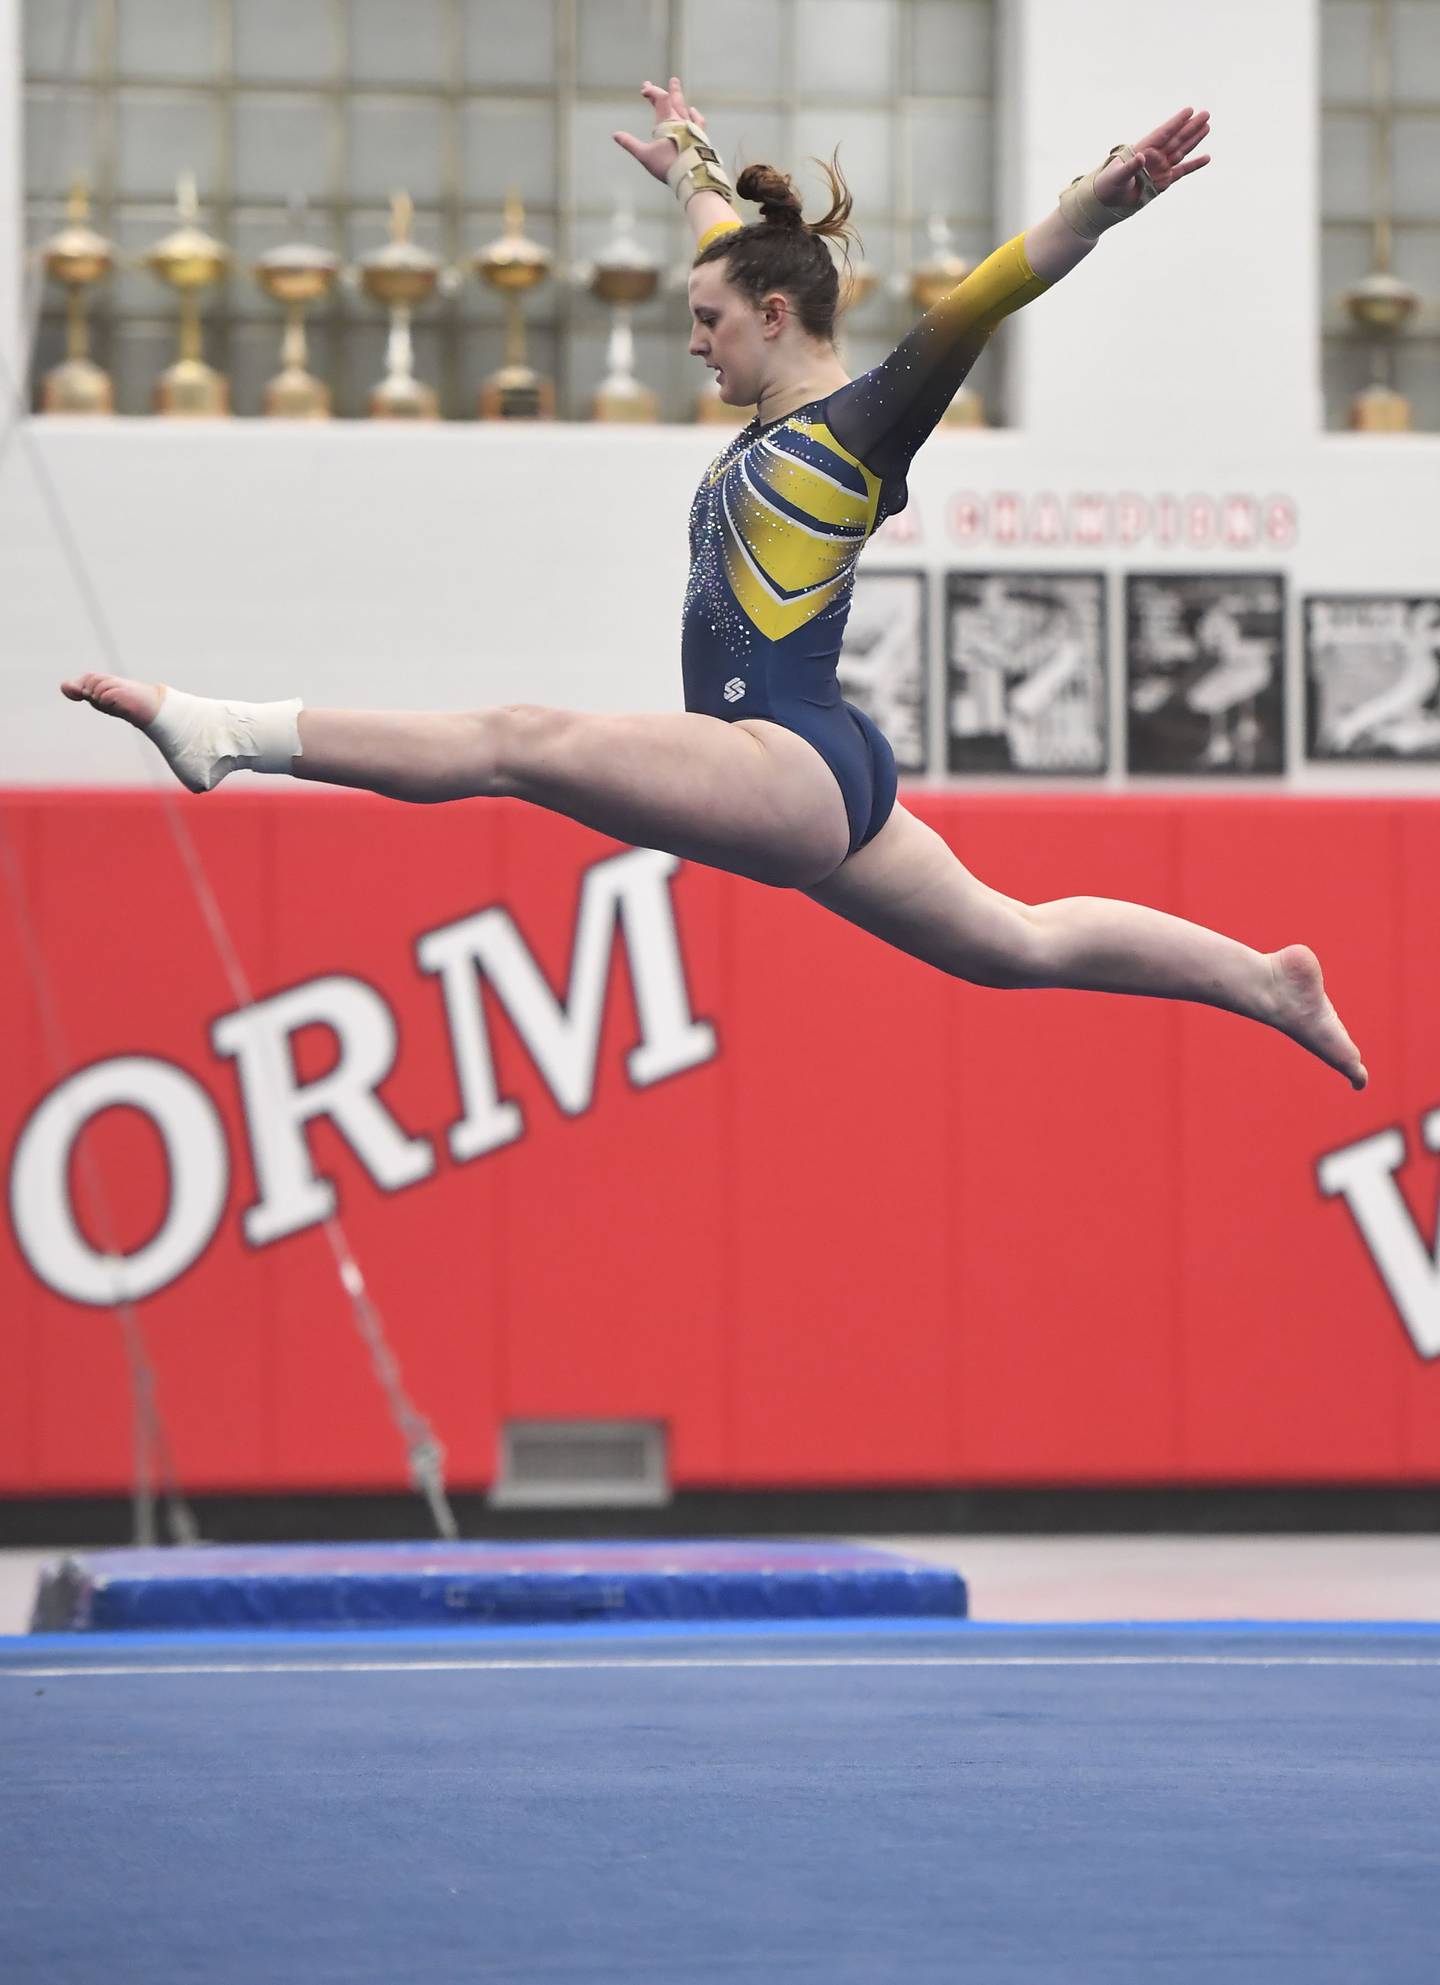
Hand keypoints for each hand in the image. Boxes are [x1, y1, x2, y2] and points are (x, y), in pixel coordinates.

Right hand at [613, 76, 708, 183]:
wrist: (692, 176)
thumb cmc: (668, 166)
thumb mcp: (645, 155)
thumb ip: (630, 144)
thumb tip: (615, 135)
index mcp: (668, 122)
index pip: (660, 98)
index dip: (652, 91)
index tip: (644, 90)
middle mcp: (681, 121)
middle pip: (675, 100)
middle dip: (670, 90)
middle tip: (671, 80)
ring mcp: (693, 128)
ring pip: (685, 108)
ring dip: (680, 99)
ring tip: (678, 91)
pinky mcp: (700, 137)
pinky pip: (698, 121)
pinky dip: (694, 114)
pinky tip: (693, 111)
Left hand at [1093, 105, 1210, 208]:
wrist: (1108, 201)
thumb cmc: (1109, 184)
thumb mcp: (1118, 176)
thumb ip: (1130, 167)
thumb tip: (1141, 158)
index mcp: (1143, 149)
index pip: (1163, 133)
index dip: (1176, 122)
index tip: (1189, 110)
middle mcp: (1155, 156)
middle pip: (1176, 138)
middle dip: (1191, 127)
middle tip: (1205, 114)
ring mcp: (1161, 167)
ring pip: (1182, 150)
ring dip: (1194, 139)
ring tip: (1207, 126)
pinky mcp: (1164, 180)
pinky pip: (1182, 171)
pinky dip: (1194, 165)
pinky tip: (1206, 157)